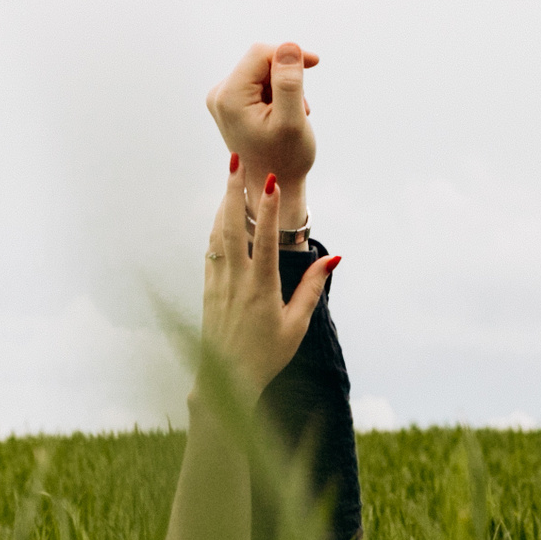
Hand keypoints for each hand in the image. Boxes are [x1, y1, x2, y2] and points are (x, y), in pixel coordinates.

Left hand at [199, 162, 337, 398]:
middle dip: (232, 190)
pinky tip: (220, 216)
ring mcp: (218, 284)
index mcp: (262, 288)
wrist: (226, 379)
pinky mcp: (208, 290)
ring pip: (217, 235)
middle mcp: (236, 280)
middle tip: (234, 160)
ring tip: (228, 178)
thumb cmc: (268, 355)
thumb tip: (333, 259)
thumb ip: (313, 289)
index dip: (266, 208)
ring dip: (221, 204)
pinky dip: (215, 229)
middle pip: (231, 226)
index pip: (264, 238)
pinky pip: (210, 251)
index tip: (269, 181)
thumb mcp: (297, 325)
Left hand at [205, 41, 318, 188]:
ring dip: (284, 88)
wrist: (272, 186)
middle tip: (301, 106)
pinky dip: (276, 95)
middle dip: (286, 77)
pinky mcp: (232, 104)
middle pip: (260, 61)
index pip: (260, 53)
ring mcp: (223, 100)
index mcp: (229, 97)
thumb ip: (289, 82)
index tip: (314, 63)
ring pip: (262, 73)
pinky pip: (258, 84)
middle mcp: (220, 94)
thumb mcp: (291, 120)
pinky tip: (283, 116)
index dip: (289, 54)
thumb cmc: (284, 159)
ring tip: (292, 115)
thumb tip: (288, 47)